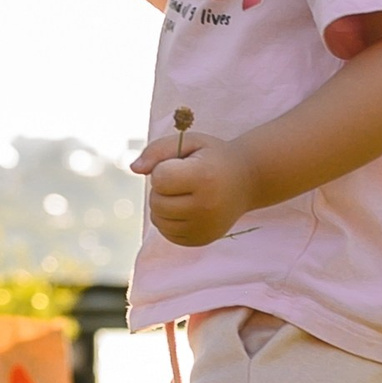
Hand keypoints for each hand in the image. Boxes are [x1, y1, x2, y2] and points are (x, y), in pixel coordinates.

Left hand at [131, 122, 249, 248]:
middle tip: (182, 179)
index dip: (163, 168)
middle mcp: (206, 207)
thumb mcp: (189, 142)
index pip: (159, 178)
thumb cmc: (213, 157)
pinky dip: (169, 220)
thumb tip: (133, 168)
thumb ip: (158, 150)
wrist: (247, 180)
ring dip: (162, 205)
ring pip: (159, 220)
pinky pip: (168, 233)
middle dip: (161, 189)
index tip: (181, 164)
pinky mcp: (202, 240)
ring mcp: (205, 228)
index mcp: (204, 178)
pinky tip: (186, 208)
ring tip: (183, 193)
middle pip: (157, 202)